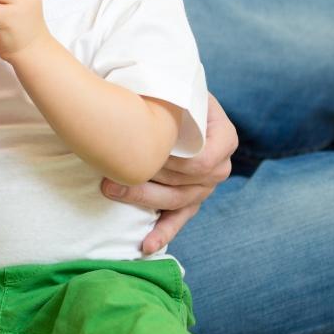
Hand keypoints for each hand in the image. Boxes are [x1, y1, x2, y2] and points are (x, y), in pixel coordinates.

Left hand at [101, 93, 236, 254]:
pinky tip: (145, 246)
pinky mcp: (188, 201)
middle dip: (148, 180)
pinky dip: (162, 233)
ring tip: (110, 189)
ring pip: (177, 203)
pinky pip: (178, 221)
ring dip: (143, 200)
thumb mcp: (175, 87)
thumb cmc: (171, 92)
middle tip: (110, 172)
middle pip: (188, 184)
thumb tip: (140, 92)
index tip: (143, 152)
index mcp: (223, 136)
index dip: (174, 161)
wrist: (174, 104)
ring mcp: (204, 187)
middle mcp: (219, 165)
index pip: (205, 159)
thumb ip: (169, 92)